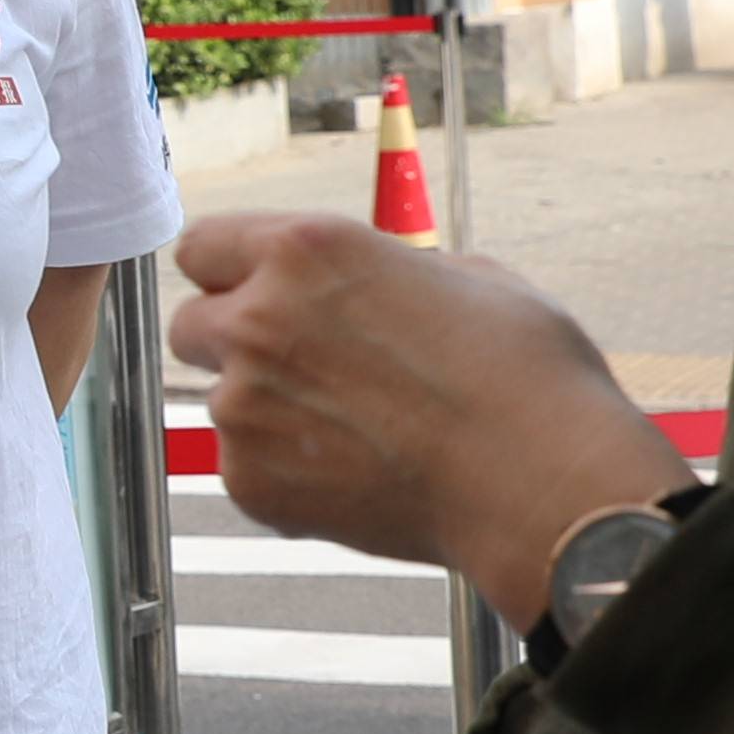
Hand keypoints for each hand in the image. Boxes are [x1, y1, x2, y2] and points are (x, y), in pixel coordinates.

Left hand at [168, 213, 692, 625]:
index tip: (250, 291)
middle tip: (302, 367)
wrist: (543, 486)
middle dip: (233, 341)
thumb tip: (370, 282)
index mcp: (304, 251)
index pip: (202, 246)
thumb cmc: (524, 377)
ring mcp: (244, 407)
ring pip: (220, 403)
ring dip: (266, 412)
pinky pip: (245, 468)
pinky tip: (361, 473)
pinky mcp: (249, 482)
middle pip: (190, 325)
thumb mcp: (467, 278)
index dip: (230, 272)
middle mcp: (257, 320)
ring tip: (358, 431)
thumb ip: (386, 272)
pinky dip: (286, 473)